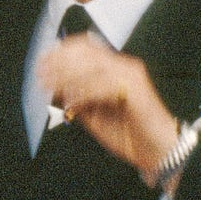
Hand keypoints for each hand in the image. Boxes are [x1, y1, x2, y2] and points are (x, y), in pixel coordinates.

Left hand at [36, 35, 178, 176]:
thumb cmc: (129, 133)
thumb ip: (77, 101)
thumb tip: (53, 90)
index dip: (62, 52)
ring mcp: (131, 77)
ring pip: (93, 68)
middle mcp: (124, 67)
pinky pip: (103, 87)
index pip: (86, 47)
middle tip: (41, 74)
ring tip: (50, 87)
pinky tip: (71, 103)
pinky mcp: (136, 91)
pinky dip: (84, 94)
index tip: (42, 62)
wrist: (159, 151)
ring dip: (68, 77)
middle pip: (86, 54)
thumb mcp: (95, 115)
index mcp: (115, 68)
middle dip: (60, 63)